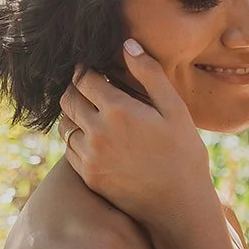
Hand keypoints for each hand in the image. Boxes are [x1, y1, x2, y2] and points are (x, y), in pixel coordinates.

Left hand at [59, 39, 215, 227]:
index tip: (94, 68)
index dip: (87, 69)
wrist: (179, 205)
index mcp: (118, 110)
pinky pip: (68, 149)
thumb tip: (127, 44)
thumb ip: (149, 74)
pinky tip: (94, 137)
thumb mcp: (174, 109)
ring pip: (65, 124)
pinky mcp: (88, 176)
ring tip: (92, 111)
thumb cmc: (183, 153)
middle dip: (77, 88)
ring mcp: (89, 156)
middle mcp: (97, 132)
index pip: (85, 78)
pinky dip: (75, 138)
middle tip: (90, 87)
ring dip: (74, 113)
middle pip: (69, 98)